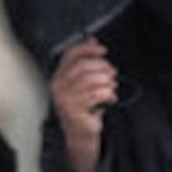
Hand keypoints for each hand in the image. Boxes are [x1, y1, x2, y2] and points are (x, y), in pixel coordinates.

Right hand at [50, 39, 117, 171]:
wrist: (81, 132)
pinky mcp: (74, 111)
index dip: (88, 48)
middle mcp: (58, 86)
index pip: (70, 54)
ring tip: (112, 87)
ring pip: (92, 80)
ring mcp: (65, 99)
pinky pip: (96, 95)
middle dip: (103, 67)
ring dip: (108, 82)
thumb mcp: (84, 82)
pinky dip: (108, 94)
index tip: (103, 50)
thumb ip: (87, 61)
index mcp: (59, 76)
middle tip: (113, 73)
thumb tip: (92, 39)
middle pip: (83, 66)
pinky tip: (111, 98)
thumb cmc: (84, 106)